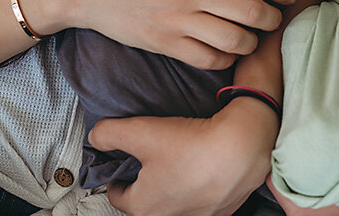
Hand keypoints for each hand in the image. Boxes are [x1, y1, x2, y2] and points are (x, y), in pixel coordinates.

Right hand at [23, 0, 296, 68]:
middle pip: (254, 12)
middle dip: (273, 18)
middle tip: (275, 17)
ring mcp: (179, 21)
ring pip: (237, 40)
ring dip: (253, 40)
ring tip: (253, 35)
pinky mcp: (165, 44)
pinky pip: (210, 59)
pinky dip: (226, 56)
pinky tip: (227, 48)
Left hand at [88, 98, 279, 215]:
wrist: (241, 147)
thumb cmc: (191, 144)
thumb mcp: (140, 131)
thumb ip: (108, 133)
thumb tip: (97, 137)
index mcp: (144, 206)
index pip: (117, 196)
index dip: (117, 176)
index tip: (123, 164)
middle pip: (148, 201)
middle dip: (147, 182)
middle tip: (154, 157)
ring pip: (177, 202)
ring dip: (175, 185)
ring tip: (181, 159)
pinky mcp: (224, 210)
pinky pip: (204, 200)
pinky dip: (201, 186)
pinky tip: (206, 167)